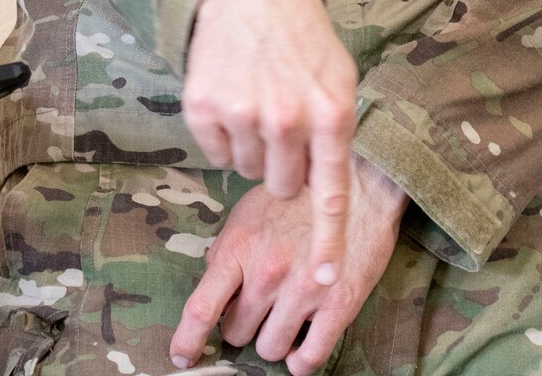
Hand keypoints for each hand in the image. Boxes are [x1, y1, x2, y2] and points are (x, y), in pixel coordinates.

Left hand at [170, 156, 405, 372]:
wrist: (361, 183)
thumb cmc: (300, 195)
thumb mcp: (249, 212)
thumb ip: (227, 250)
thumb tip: (211, 282)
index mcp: (239, 248)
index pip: (201, 307)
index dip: (186, 340)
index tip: (181, 356)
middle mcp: (267, 273)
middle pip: (236, 332)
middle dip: (242, 326)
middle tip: (257, 309)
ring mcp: (302, 292)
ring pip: (270, 349)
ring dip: (272, 340)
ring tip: (283, 319)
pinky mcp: (337, 306)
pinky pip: (309, 357)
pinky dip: (301, 361)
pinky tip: (301, 348)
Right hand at [182, 0, 356, 282]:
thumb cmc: (298, 35)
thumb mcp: (338, 76)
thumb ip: (336, 132)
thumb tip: (321, 187)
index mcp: (331, 113)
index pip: (330, 195)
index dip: (327, 243)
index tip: (322, 281)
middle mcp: (288, 118)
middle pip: (284, 187)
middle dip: (284, 165)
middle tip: (281, 121)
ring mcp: (243, 113)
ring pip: (247, 170)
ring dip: (252, 147)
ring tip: (255, 98)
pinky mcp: (204, 107)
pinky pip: (215, 152)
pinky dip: (221, 134)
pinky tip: (230, 95)